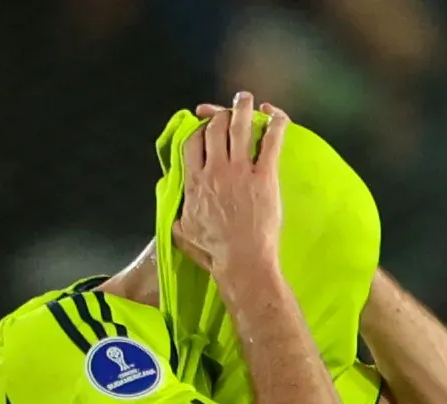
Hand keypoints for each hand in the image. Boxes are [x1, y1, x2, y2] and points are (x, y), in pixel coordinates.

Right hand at [169, 91, 287, 284]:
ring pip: (239, 126)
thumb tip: (172, 204)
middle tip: (229, 108)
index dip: (199, 128)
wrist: (242, 262)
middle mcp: (215, 170)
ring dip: (242, 107)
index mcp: (195, 182)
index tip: (205, 126)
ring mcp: (241, 171)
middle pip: (214, 128)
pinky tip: (274, 115)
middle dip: (220, 113)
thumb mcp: (182, 232)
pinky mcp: (265, 177)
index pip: (192, 141)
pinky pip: (271, 140)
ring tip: (246, 99)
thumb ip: (176, 211)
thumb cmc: (214, 253)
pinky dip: (274, 122)